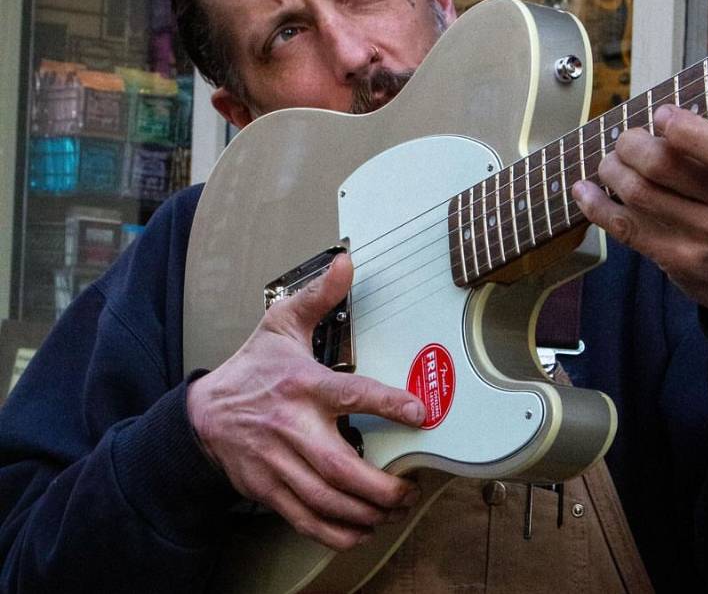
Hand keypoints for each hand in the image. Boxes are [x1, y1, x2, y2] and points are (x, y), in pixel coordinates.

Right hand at [186, 253, 424, 548]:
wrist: (203, 415)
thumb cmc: (252, 368)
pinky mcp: (268, 490)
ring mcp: (278, 464)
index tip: (417, 412)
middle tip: (407, 488)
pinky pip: (305, 520)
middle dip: (379, 486)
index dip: (386, 404)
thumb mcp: (282, 324)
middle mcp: (291, 428)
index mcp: (302, 385)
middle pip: (339, 466)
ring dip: (363, 512)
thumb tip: (346, 261)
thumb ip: (318, 296)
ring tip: (391, 509)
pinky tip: (360, 530)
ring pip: (325, 499)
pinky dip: (335, 532)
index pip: (350, 394)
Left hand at [572, 106, 707, 344]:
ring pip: (637, 193)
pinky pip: (625, 228)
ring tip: (612, 159)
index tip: (662, 114)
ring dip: (612, 168)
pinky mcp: (681, 261)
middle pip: (662, 165)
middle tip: (628, 137)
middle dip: (631, 142)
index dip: (682, 128)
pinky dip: (596, 205)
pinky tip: (586, 189)